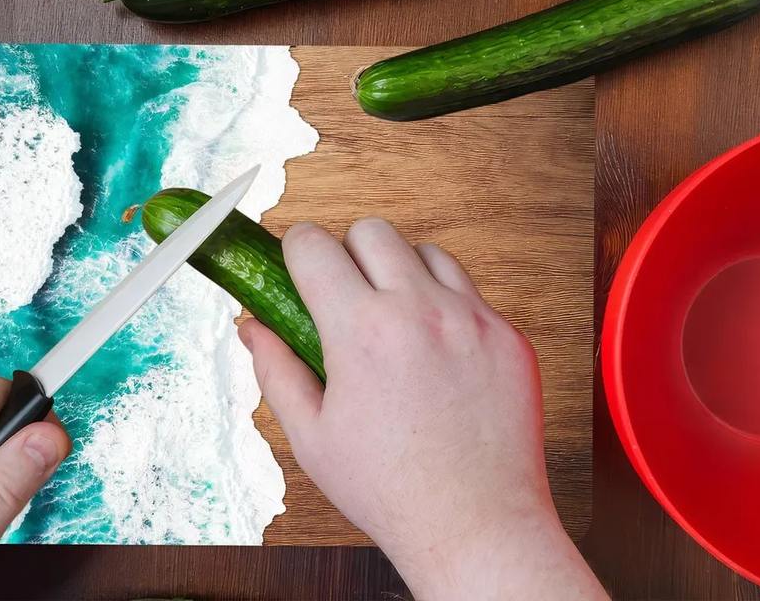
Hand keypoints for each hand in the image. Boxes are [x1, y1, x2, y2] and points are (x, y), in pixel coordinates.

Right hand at [239, 218, 607, 600]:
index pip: (314, 244)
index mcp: (362, 332)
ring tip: (396, 320)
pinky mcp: (507, 334)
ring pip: (425, 251)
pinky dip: (446, 304)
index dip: (296, 248)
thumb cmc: (391, 491)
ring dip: (402, 271)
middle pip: (371, 231)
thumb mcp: (311, 436)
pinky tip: (437, 349)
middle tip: (347, 296)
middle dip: (348, 252)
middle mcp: (420, 310)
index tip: (298, 264)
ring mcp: (472, 318)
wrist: (479, 528)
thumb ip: (274, 370)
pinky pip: (469, 290)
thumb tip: (252, 326)